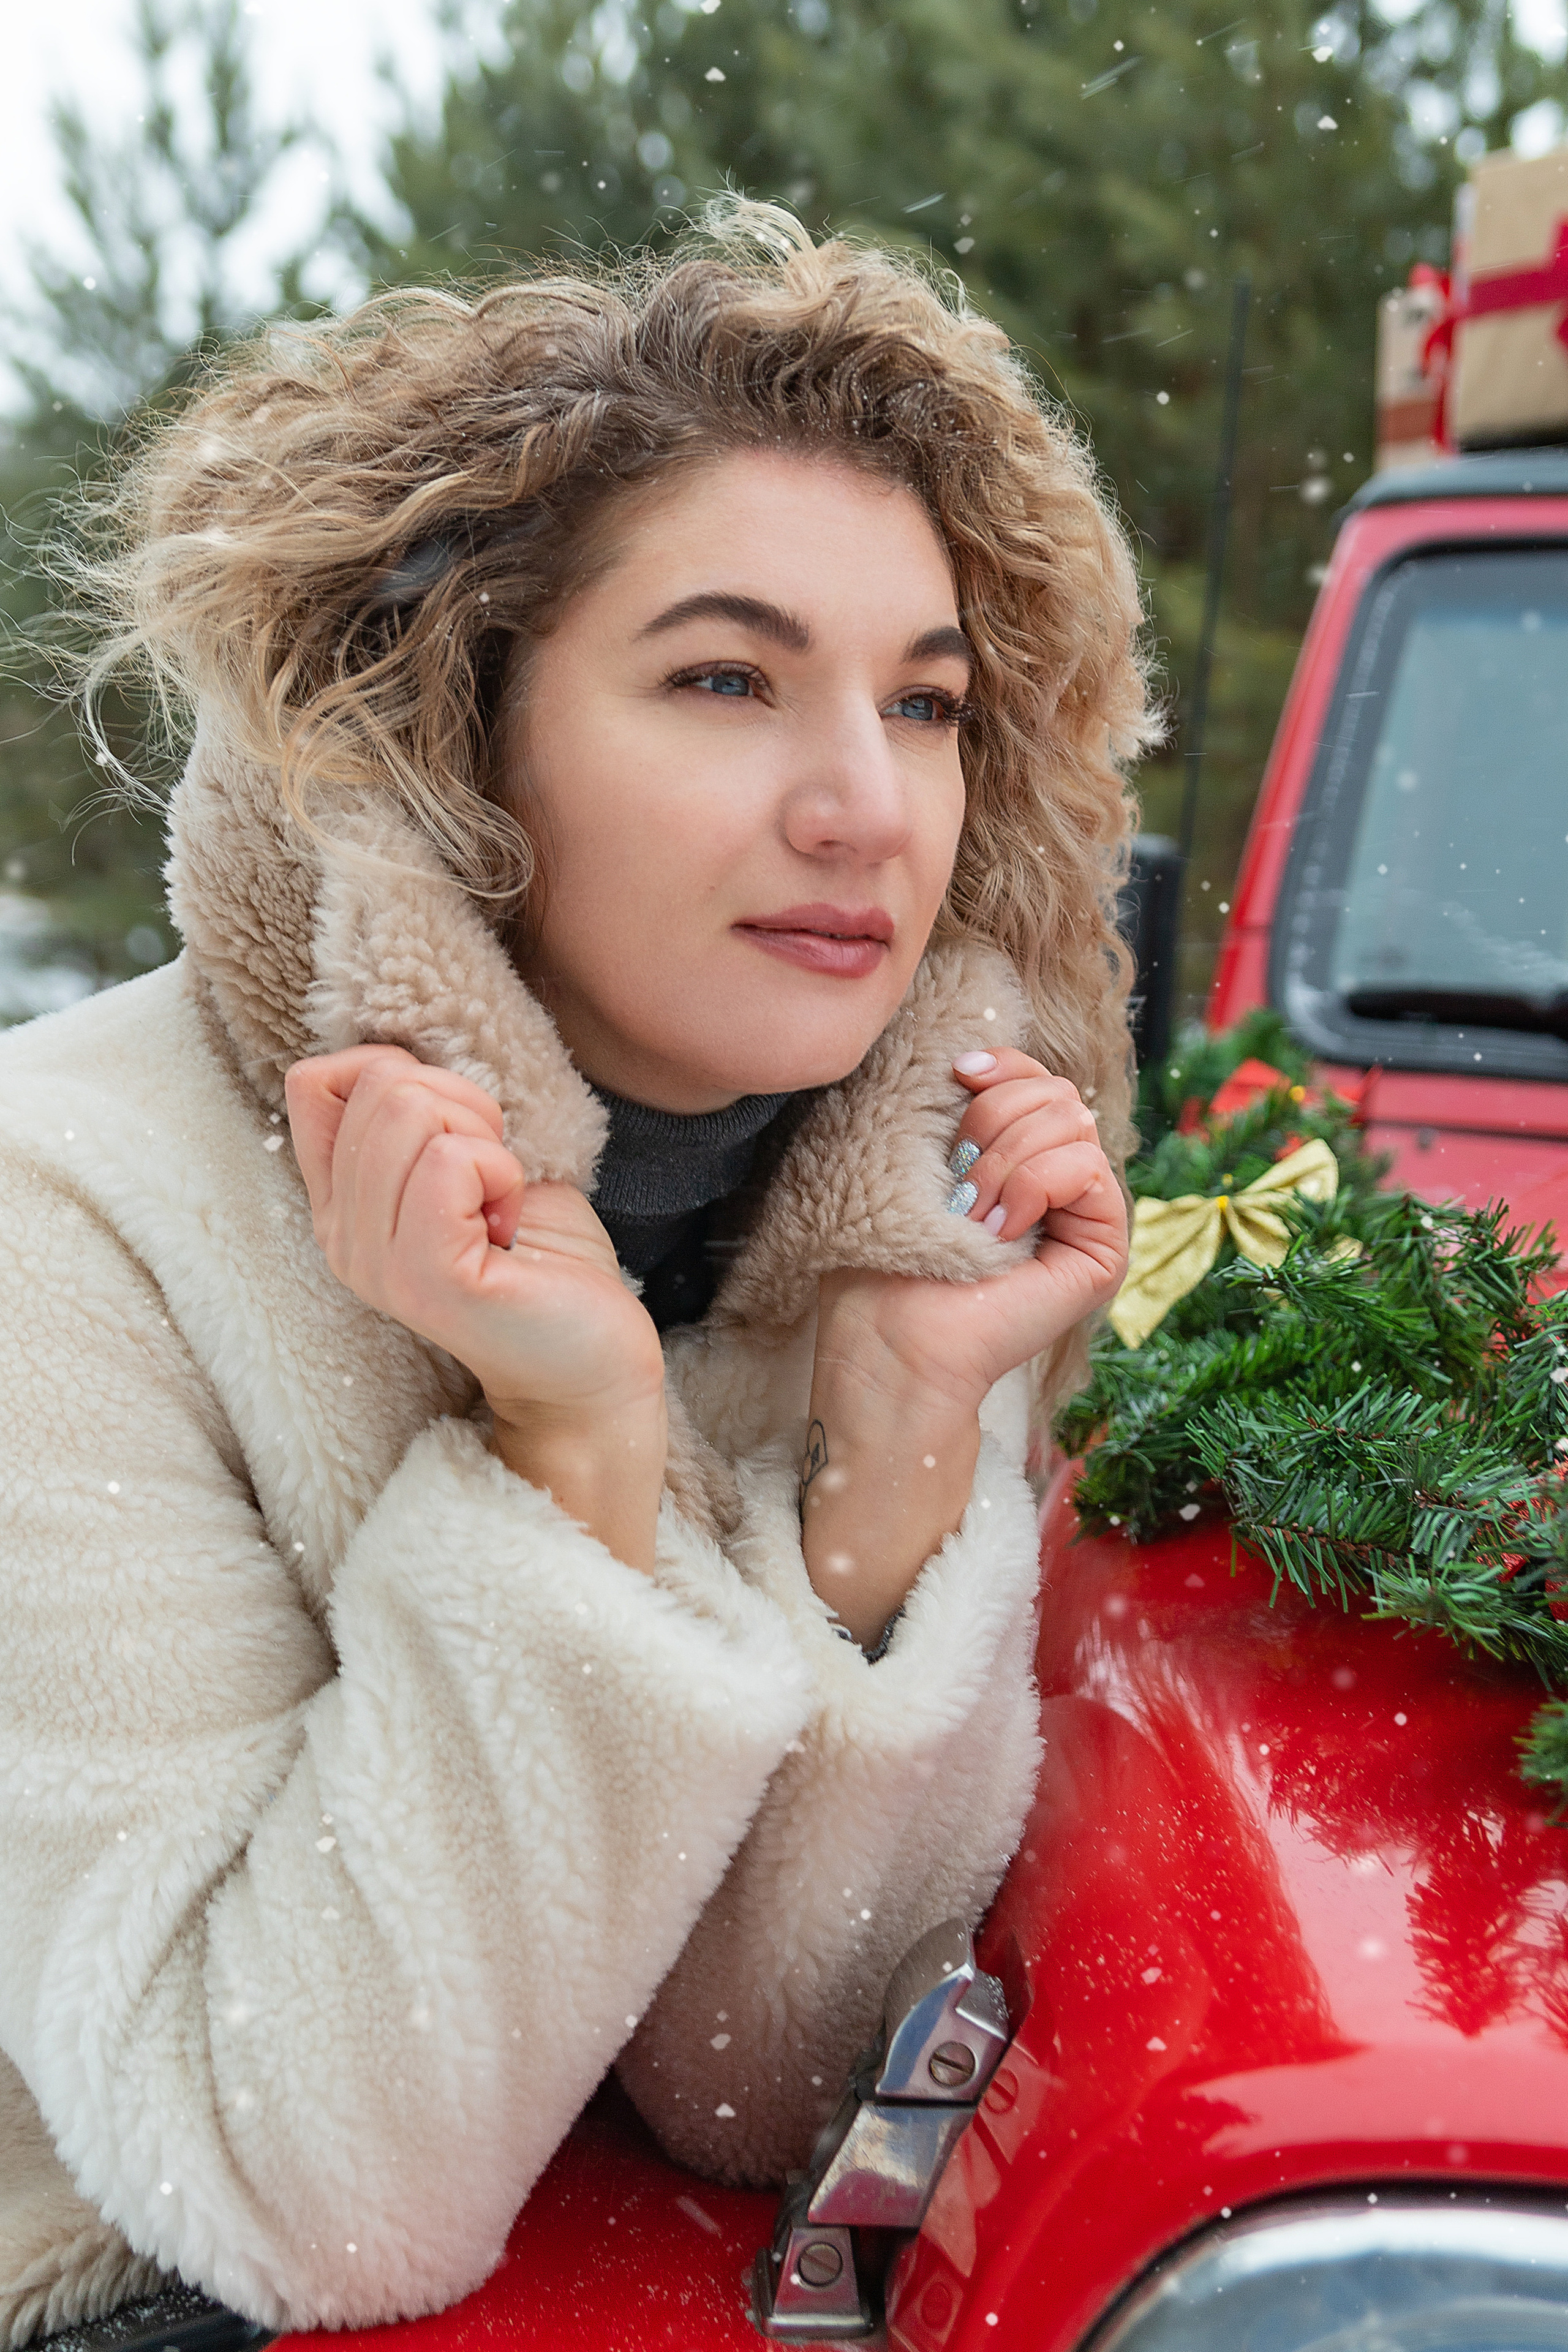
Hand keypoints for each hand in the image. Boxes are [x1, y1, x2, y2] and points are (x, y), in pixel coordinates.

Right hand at [285, 1047, 665, 1567]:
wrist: (592, 1362)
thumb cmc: (545, 1261)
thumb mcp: (473, 1165)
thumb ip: (422, 1118)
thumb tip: (393, 1057)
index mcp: (342, 1205)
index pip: (314, 1082)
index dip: (396, 1070)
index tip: (454, 1131)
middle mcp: (341, 1237)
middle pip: (378, 1084)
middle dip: (461, 1105)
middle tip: (492, 1179)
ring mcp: (377, 1262)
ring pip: (409, 1110)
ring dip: (484, 1141)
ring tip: (500, 1205)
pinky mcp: (427, 1277)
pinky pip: (448, 1161)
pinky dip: (499, 1171)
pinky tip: (510, 1224)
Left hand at [799, 1051, 1126, 1645]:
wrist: (890, 1341)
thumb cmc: (883, 1263)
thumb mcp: (915, 1164)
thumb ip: (956, 1110)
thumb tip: (972, 1054)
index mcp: (1018, 1163)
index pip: (1038, 1080)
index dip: (1005, 1066)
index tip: (957, 1074)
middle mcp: (1061, 1188)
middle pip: (1059, 1092)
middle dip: (995, 1120)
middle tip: (957, 1182)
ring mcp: (1087, 1220)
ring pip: (1073, 1122)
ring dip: (1005, 1161)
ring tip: (972, 1217)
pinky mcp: (1104, 1251)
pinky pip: (1088, 1169)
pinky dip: (1033, 1187)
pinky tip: (999, 1231)